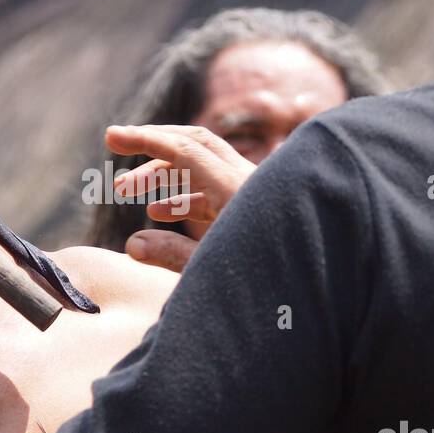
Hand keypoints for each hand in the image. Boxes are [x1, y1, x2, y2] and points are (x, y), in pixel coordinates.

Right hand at [105, 124, 256, 270]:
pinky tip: (158, 211)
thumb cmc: (267, 282)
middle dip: (152, 143)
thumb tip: (132, 245)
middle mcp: (247, 181)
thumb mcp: (217, 269)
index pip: (184, 150)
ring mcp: (252, 192)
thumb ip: (174, 255)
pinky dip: (183, 194)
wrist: (323, 296)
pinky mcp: (253, 207)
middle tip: (115, 149)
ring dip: (163, 174)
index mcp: (236, 189)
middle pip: (194, 144)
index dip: (143, 140)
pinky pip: (214, 189)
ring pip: (202, 167)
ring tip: (126, 190)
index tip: (110, 136)